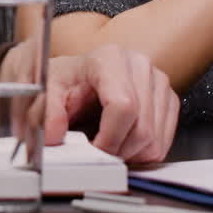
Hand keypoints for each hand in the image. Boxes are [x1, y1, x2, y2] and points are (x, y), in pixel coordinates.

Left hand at [44, 44, 178, 163]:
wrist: (73, 77)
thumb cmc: (62, 82)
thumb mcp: (45, 92)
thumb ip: (46, 112)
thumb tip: (54, 134)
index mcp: (109, 58)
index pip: (124, 107)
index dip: (108, 139)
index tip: (92, 149)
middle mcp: (138, 64)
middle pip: (142, 128)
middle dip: (117, 151)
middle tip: (97, 153)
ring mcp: (157, 80)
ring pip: (154, 139)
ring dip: (129, 154)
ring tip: (107, 144)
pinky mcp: (167, 98)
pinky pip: (164, 142)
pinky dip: (142, 152)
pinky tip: (122, 141)